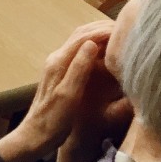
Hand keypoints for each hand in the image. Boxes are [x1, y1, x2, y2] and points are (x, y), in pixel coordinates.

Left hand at [0, 22, 120, 161]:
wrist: (35, 134)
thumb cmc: (54, 120)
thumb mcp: (68, 95)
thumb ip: (79, 69)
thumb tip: (91, 43)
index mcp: (59, 62)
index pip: (82, 37)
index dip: (103, 30)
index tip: (123, 27)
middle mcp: (56, 58)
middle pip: (80, 34)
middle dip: (101, 28)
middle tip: (125, 27)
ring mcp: (58, 64)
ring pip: (79, 41)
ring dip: (98, 34)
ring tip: (119, 34)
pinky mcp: (61, 72)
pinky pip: (79, 52)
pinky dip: (94, 45)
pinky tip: (106, 51)